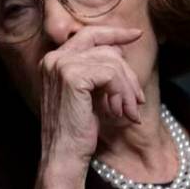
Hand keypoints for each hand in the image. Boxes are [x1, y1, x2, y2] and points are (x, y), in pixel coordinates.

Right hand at [34, 26, 144, 188]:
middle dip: (127, 74)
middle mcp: (53, 58)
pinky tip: (118, 112)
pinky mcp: (72, 77)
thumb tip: (119, 48)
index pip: (89, 34)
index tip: (136, 35)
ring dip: (127, 89)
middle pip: (106, 49)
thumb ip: (98, 69)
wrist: (63, 155)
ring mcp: (61, 66)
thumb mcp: (88, 93)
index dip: (114, 33)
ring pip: (112, 62)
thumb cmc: (77, 129)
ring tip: (127, 111)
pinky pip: (111, 74)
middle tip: (136, 100)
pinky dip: (122, 93)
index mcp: (53, 60)